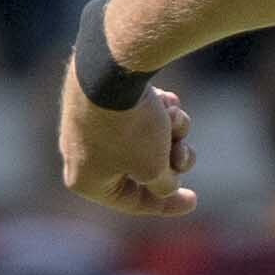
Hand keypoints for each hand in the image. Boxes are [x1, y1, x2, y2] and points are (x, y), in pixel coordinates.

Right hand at [61, 68, 196, 218]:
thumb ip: (162, 184)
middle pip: (141, 169)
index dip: (167, 205)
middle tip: (186, 151)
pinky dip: (158, 112)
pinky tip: (168, 101)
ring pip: (145, 140)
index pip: (132, 202)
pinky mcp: (102, 98)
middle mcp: (81, 154)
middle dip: (171, 160)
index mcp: (85, 181)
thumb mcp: (154, 168)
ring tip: (175, 117)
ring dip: (170, 132)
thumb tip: (166, 182)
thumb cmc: (129, 128)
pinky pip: (138, 115)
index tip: (193, 200)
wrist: (113, 69)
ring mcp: (90, 124)